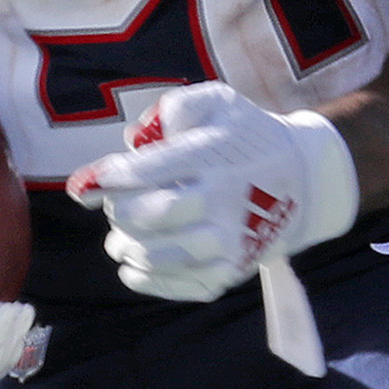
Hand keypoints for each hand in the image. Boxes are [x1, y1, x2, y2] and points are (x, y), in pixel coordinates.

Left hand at [70, 81, 359, 303]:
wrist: (307, 178)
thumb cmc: (247, 136)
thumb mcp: (217, 102)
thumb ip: (173, 110)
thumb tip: (133, 140)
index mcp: (214, 153)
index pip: (148, 170)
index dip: (107, 179)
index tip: (81, 186)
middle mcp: (223, 198)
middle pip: (153, 215)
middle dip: (118, 213)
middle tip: (112, 207)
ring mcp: (231, 240)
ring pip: (164, 255)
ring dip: (128, 249)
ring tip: (117, 241)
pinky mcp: (234, 270)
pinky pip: (184, 286)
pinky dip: (150, 281)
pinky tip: (132, 268)